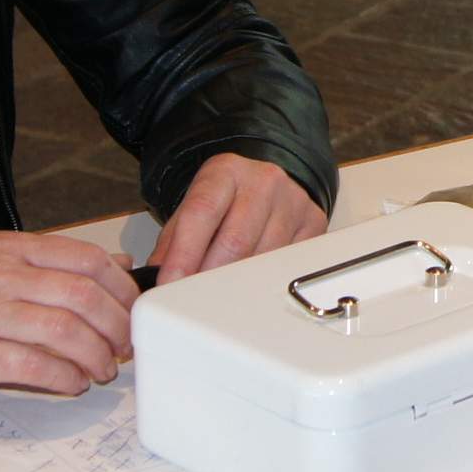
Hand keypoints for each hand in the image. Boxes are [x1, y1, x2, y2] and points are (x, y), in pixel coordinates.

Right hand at [0, 231, 140, 409]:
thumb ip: (51, 266)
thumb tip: (117, 266)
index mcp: (6, 249)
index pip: (83, 257)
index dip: (120, 288)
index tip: (132, 312)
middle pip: (81, 295)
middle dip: (115, 326)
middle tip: (124, 349)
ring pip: (62, 330)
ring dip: (94, 356)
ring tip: (102, 371)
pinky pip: (31, 365)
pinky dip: (63, 377)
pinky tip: (72, 384)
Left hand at [150, 153, 326, 283]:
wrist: (266, 181)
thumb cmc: (227, 198)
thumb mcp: (194, 207)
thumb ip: (173, 241)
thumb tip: (158, 279)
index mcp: (225, 171)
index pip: (201, 213)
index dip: (184, 254)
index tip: (170, 284)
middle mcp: (263, 181)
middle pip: (234, 241)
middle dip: (209, 277)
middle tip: (191, 300)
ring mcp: (292, 201)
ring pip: (262, 259)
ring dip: (236, 286)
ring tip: (219, 297)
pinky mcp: (314, 223)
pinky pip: (286, 265)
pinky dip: (264, 282)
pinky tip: (250, 285)